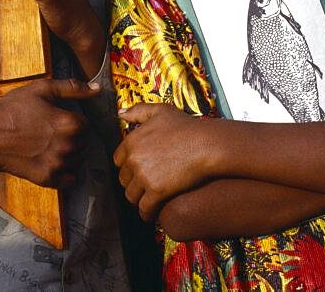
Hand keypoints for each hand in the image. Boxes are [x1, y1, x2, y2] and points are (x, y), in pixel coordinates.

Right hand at [0, 78, 98, 187]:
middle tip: (52, 132)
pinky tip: (53, 162)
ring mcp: (58, 164)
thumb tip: (98, 88)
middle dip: (73, 137)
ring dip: (70, 154)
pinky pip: (70, 179)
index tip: (58, 119)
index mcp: (70, 123)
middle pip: (84, 143)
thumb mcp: (42, 89)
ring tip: (51, 146)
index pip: (86, 124)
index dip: (73, 120)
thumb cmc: (13, 109)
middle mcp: (68, 146)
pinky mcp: (48, 179)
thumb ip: (73, 88)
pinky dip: (66, 172)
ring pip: (78, 160)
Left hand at [114, 103, 216, 220]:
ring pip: (131, 196)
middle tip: (142, 187)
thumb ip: (138, 111)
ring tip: (146, 201)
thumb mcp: (161, 111)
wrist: (206, 145)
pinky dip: (146, 213)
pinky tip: (151, 214)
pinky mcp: (157, 191)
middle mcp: (134, 159)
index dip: (128, 167)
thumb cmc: (187, 127)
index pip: (118, 161)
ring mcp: (144, 176)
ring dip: (138, 200)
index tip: (136, 171)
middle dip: (132, 184)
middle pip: (123, 180)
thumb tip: (120, 114)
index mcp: (132, 141)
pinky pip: (144, 208)